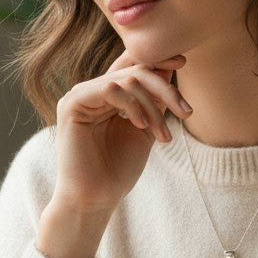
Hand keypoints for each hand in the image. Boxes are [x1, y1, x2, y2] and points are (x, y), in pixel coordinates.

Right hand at [37, 52, 191, 257]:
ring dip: (152, 104)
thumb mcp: (146, 128)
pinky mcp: (72, 104)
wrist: (95, 199)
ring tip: (161, 133)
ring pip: (126, 79)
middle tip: (185, 111)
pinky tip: (140, 125)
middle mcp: (91, 90)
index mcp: (106, 95)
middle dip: (165, 88)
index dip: (157, 59)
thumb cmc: (118, 170)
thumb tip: (170, 66)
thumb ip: (155, 100)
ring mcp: (80, 95)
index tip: (183, 62)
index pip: (132, 65)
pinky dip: (132, 104)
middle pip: (134, 69)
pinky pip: (109, 88)